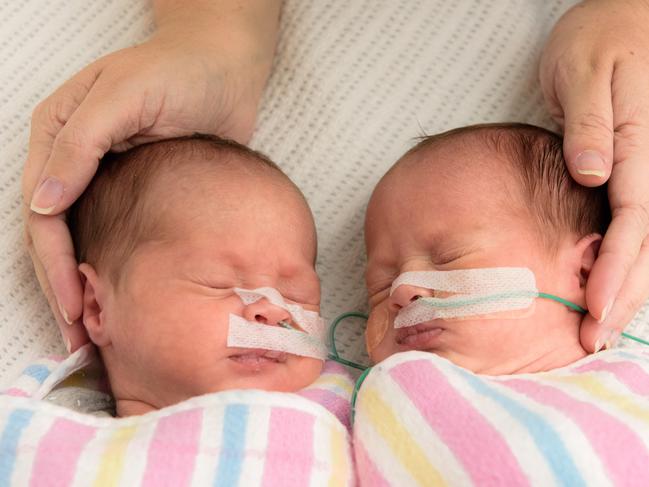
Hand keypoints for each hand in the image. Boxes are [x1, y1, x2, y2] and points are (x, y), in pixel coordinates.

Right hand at [22, 2, 280, 351]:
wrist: (224, 67)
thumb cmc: (175, 71)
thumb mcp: (122, 96)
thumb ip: (80, 143)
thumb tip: (42, 205)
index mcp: (55, 135)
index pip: (41, 213)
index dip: (54, 266)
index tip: (73, 311)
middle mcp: (73, 159)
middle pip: (56, 235)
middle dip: (65, 288)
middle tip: (82, 339)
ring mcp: (105, 175)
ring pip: (85, 240)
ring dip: (87, 285)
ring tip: (100, 331)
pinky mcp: (139, 187)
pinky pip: (119, 233)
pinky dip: (118, 267)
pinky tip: (129, 295)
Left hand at [540, 0, 648, 351]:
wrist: (620, 17)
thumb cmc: (599, 38)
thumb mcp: (584, 70)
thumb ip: (591, 122)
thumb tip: (593, 172)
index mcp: (641, 146)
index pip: (633, 222)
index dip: (614, 270)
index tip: (593, 309)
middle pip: (645, 244)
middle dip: (622, 295)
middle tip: (593, 340)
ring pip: (648, 242)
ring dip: (629, 288)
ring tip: (603, 328)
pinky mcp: (639, 170)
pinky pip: (639, 225)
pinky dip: (627, 262)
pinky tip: (613, 288)